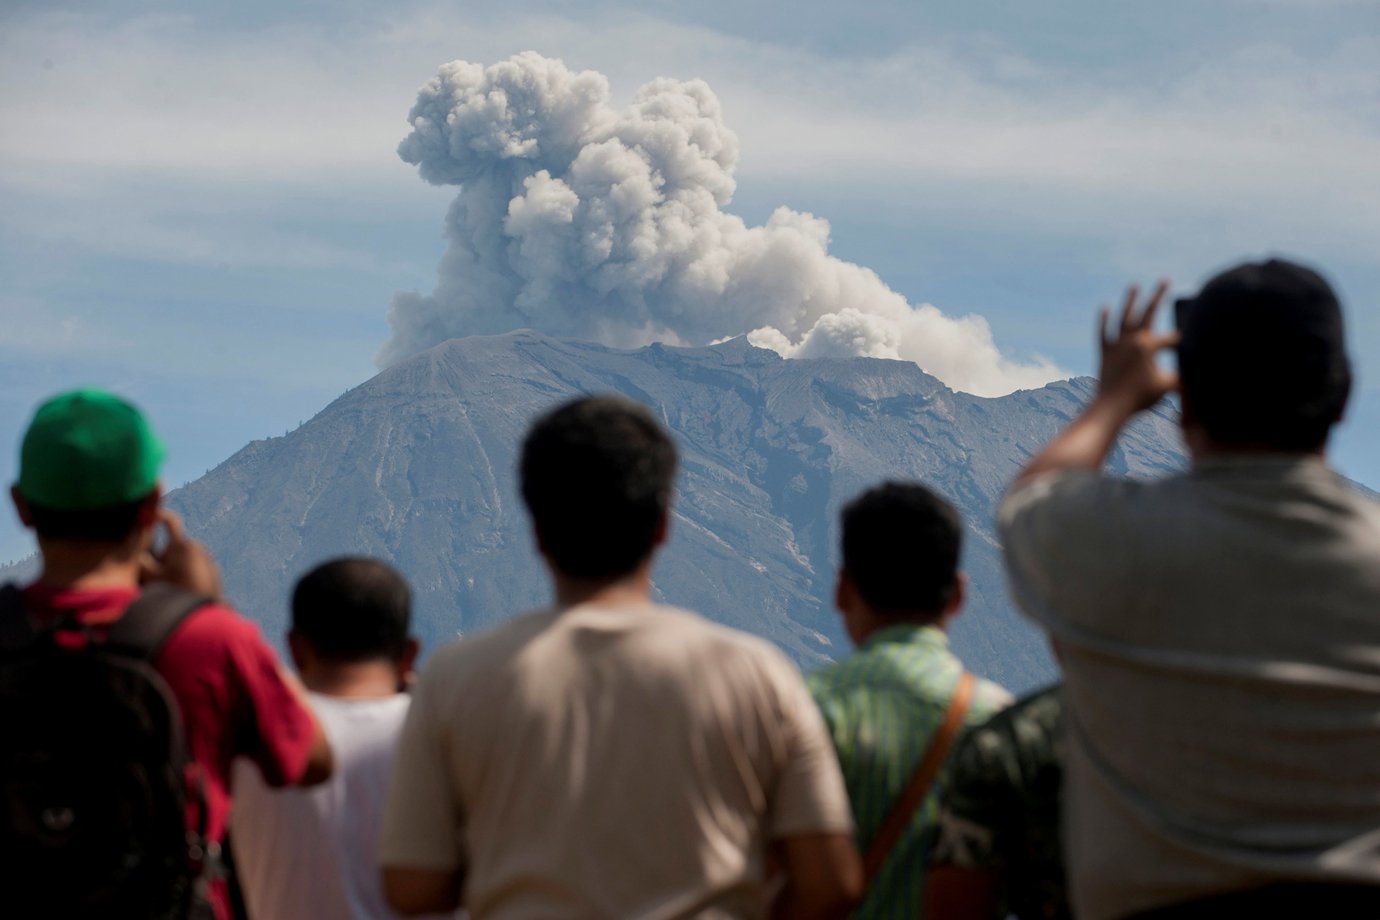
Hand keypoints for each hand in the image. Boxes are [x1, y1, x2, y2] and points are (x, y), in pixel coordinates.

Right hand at [140, 508, 222, 598]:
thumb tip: (132, 546)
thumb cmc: (175, 593)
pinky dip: (184, 573)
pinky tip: (182, 589)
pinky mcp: (212, 569)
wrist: (203, 613)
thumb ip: (139, 559)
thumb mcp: (151, 577)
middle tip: (156, 574)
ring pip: (182, 557)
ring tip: (170, 586)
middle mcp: (197, 547)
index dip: (158, 514)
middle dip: (162, 556)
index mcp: (182, 544)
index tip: (148, 514)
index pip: (170, 520)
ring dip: (173, 565)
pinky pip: (193, 566)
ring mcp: (207, 558)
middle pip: (173, 545)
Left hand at [1096, 280, 1179, 416]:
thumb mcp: (1167, 386)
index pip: (1170, 339)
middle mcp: (1131, 339)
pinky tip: (1105, 307)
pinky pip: (1103, 331)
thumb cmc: (1141, 398)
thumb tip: (1205, 375)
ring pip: (1124, 317)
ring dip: (1130, 301)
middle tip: (1165, 279)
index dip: (1181, 345)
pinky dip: (1103, 320)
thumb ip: (1185, 377)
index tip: (1190, 350)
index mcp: (1148, 345)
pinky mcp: (1105, 351)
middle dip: (1158, 295)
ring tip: (1134, 286)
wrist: (1111, 408)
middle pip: (1147, 312)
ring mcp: (1116, 344)